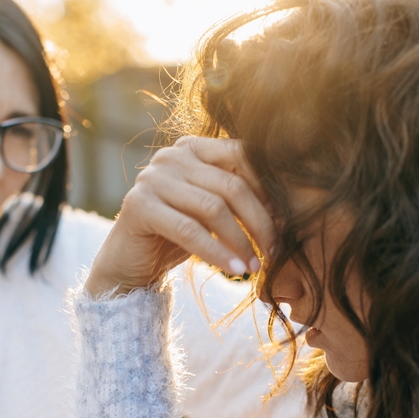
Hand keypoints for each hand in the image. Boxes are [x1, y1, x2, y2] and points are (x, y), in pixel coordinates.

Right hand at [85, 136, 274, 296]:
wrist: (130, 262)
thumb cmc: (178, 235)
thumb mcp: (212, 211)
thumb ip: (238, 197)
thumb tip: (288, 204)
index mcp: (192, 148)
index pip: (242, 154)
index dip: (268, 187)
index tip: (285, 219)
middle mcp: (170, 156)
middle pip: (231, 184)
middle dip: (260, 221)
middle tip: (275, 250)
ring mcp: (152, 178)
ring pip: (213, 208)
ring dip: (241, 241)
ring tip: (255, 265)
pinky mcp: (139, 206)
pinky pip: (189, 230)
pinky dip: (216, 253)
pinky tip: (233, 270)